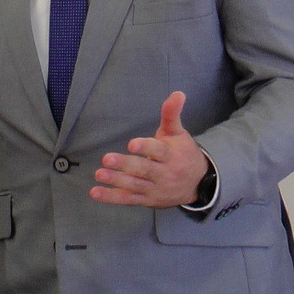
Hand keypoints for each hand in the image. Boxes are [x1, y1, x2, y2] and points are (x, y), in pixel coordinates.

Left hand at [91, 91, 207, 207]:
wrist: (198, 183)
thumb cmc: (183, 153)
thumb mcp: (178, 133)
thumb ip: (172, 114)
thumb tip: (178, 93)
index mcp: (171, 154)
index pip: (158, 151)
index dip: (146, 147)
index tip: (132, 144)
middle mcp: (164, 173)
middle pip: (144, 169)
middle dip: (125, 165)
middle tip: (107, 159)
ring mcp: (155, 188)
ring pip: (135, 185)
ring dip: (116, 181)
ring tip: (99, 174)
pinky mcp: (147, 200)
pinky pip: (128, 199)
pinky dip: (112, 197)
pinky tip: (95, 192)